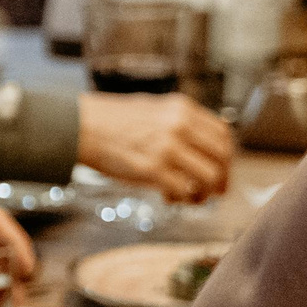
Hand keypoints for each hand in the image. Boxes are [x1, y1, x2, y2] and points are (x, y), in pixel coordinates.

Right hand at [75, 93, 234, 202]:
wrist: (80, 126)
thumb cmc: (109, 119)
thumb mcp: (152, 107)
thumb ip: (179, 122)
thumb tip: (200, 144)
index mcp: (182, 109)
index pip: (223, 134)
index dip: (226, 156)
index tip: (222, 167)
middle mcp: (180, 126)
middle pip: (222, 157)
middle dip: (223, 178)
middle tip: (217, 190)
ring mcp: (168, 149)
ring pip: (209, 177)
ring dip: (205, 192)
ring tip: (192, 197)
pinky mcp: (153, 170)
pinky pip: (184, 191)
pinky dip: (182, 199)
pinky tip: (170, 198)